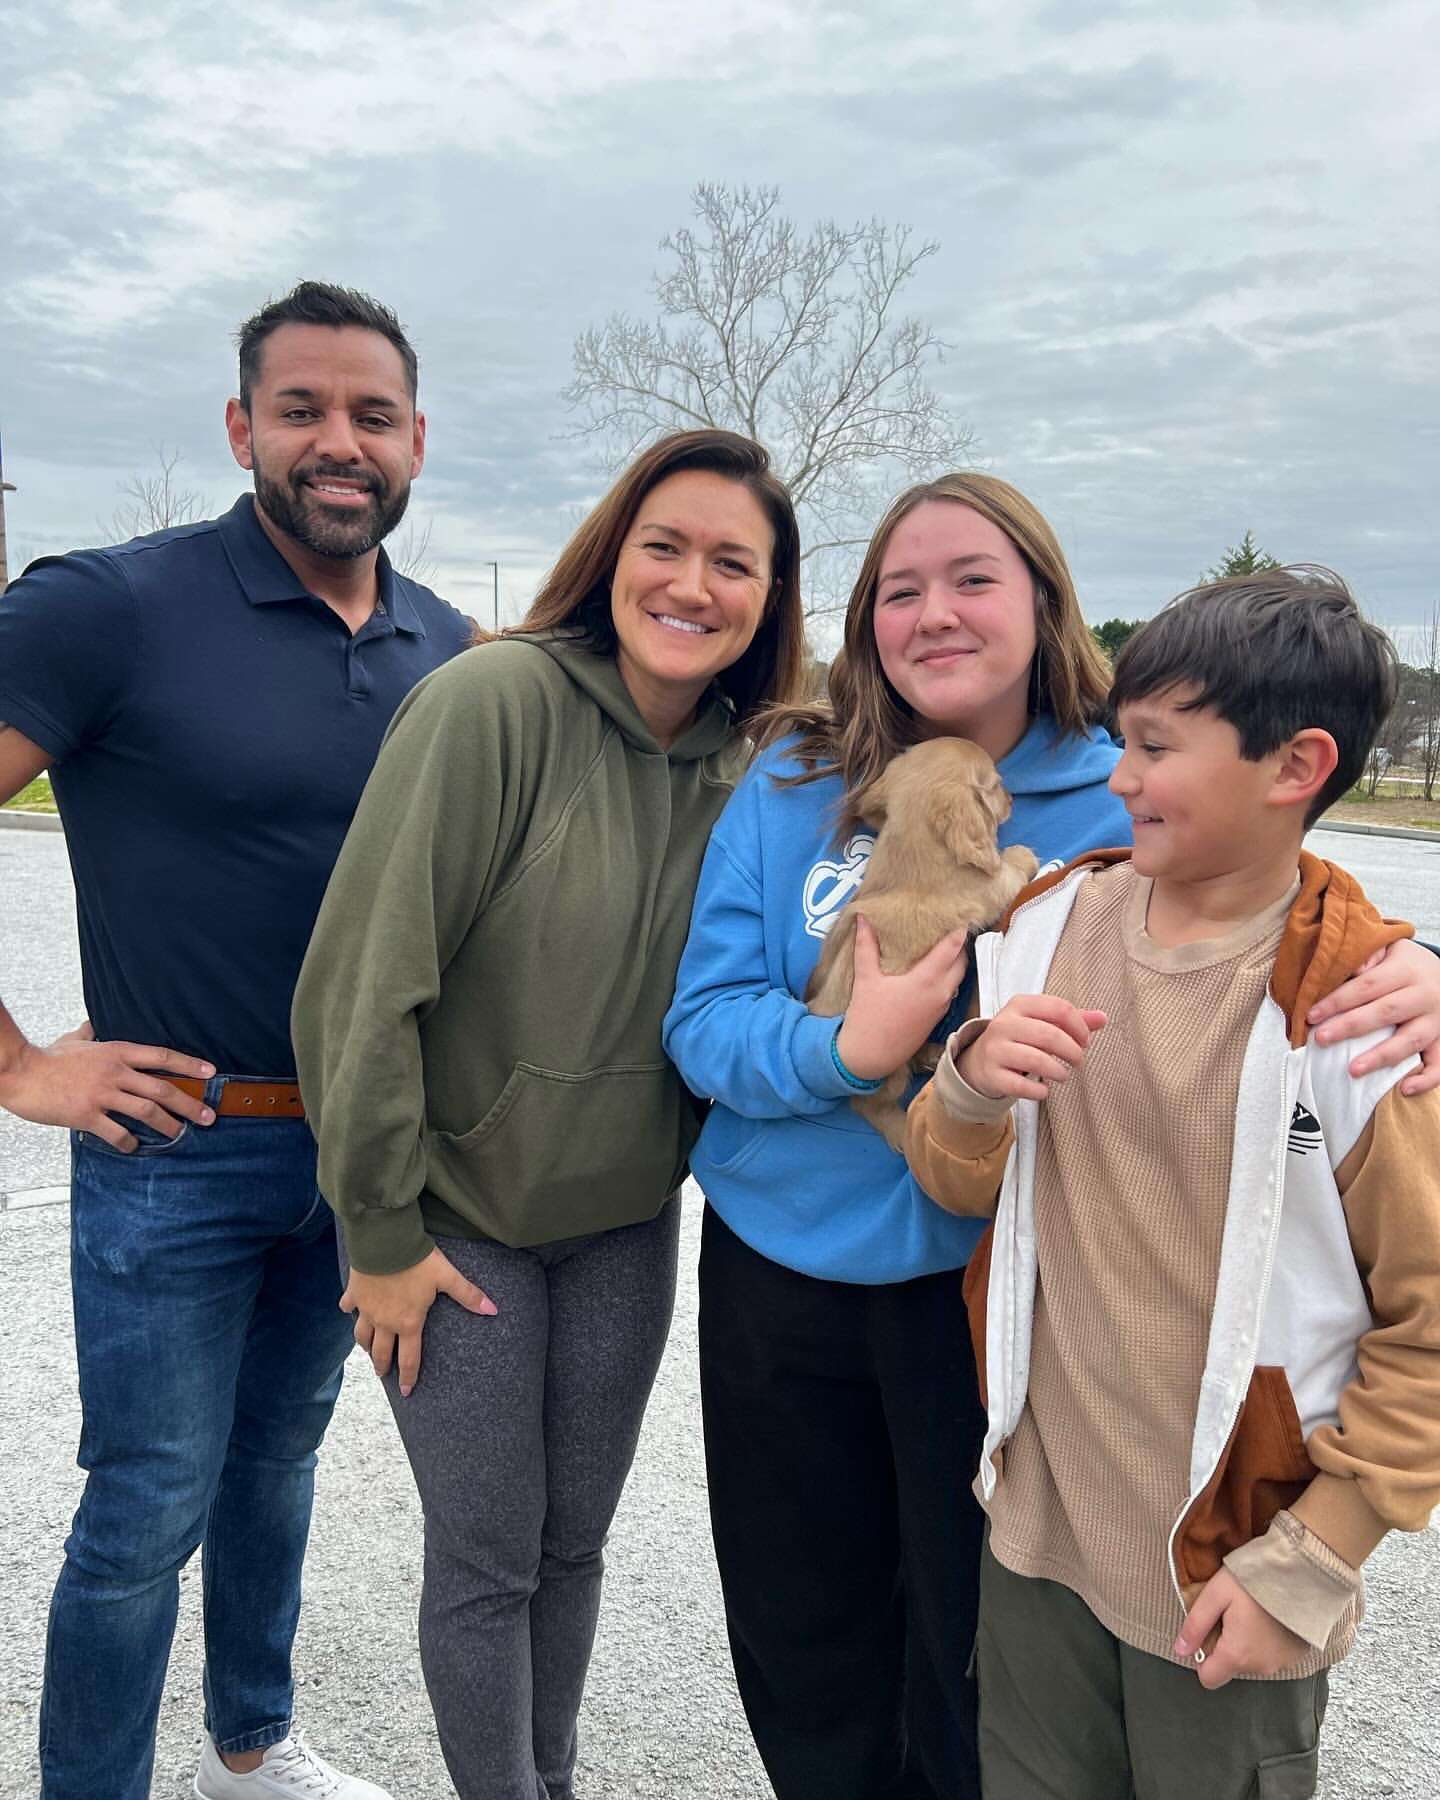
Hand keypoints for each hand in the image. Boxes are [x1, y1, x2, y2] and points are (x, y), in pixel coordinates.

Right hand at [0, 1022, 216, 1149]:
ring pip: (146, 1111)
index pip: (162, 1056)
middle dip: (190, 1103)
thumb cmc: (47, 1058)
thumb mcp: (74, 1039)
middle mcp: (115, 1072)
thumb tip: (93, 1023)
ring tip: (181, 1134)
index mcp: (116, 1051)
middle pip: (162, 1088)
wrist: (20, 1073)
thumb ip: (89, 1033)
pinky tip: (136, 1147)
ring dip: (168, 1125)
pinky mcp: (86, 1115)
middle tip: (208, 1116)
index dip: (189, 1064)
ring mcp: (102, 1094)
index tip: (211, 1072)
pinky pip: (117, 1132)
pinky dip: (130, 1142)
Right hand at [341, 1248, 497, 1395]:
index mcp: (408, 1323)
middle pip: (381, 1352)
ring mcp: (366, 1309)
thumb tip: (492, 1310)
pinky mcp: (354, 1293)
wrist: (385, 1241)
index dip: (409, 1377)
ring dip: (366, 1345)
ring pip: (362, 1336)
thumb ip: (468, 1295)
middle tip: (383, 1374)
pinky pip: (348, 1307)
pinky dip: (349, 1310)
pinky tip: (350, 1310)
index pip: (409, 1358)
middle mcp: (385, 1322)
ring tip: (368, 1350)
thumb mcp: (447, 1277)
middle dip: (383, 1366)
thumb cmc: (418, 1261)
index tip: (407, 1392)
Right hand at [834, 917, 969, 1081]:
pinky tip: (935, 971)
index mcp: (927, 980)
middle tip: (952, 927)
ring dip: (956, 962)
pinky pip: (951, 991)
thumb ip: (866, 946)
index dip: (959, 930)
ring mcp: (941, 1007)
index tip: (960, 914)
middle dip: (960, 944)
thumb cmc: (867, 1017)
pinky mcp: (936, 1018)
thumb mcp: (865, 978)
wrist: (870, 1056)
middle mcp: (940, 993)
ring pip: (958, 978)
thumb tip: (863, 917)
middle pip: (962, 962)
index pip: (953, 948)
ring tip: (945, 945)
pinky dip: (949, 977)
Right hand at [958, 995, 1107, 1102]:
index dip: (1079, 1026)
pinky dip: (1039, 1091)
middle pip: (1049, 1035)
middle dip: (1072, 1051)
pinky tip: (1044, 1090)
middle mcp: (1004, 1023)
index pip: (1059, 1008)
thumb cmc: (1019, 1039)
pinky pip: (1020, 1085)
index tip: (1085, 1041)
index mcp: (1020, 1005)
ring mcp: (995, 1049)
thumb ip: (1072, 1019)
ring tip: (1063, 1075)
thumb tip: (1102, 1018)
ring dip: (1058, 1071)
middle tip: (1078, 1061)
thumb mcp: (1042, 1023)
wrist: (980, 1061)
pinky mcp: (991, 1074)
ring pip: (1036, 1060)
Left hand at [1173, 1568, 1309, 1688]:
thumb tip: (1181, 1650)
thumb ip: (1195, 1625)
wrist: (1301, 1573)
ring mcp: (1281, 1663)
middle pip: (1230, 1666)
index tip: (1207, 1633)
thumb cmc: (1255, 1580)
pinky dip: (1265, 1641)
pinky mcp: (1296, 1655)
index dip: (1201, 1658)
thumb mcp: (1215, 1594)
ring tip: (1251, 1612)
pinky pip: (1270, 1655)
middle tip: (1230, 1614)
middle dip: (1224, 1645)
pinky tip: (1267, 1618)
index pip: (1209, 1678)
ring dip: (1245, 1642)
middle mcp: (1260, 1666)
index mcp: (1237, 1654)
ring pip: (1250, 1660)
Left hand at [1308, 938, 1439, 1095]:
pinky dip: (1426, 1079)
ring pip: (1411, 1040)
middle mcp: (1424, 995)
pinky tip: (1404, 1089)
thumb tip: (1350, 968)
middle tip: (1321, 1039)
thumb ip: (1367, 956)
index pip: (1368, 985)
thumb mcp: (1389, 949)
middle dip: (1350, 1027)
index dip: (1338, 1001)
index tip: (1311, 1015)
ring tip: (1352, 1070)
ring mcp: (1437, 1020)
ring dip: (1381, 1057)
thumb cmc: (1405, 963)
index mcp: (1406, 970)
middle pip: (1386, 1012)